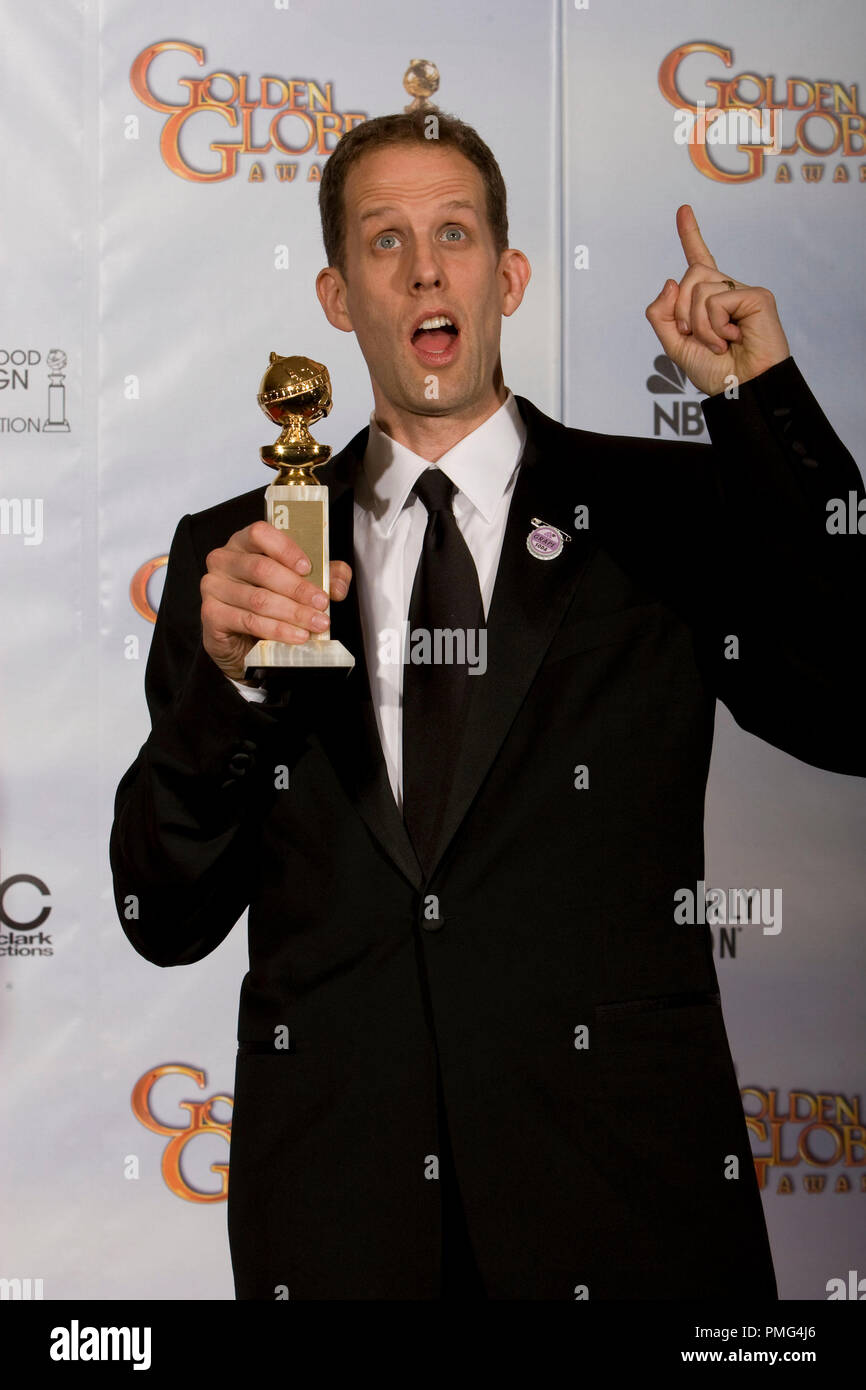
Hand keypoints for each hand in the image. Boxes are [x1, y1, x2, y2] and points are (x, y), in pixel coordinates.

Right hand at [200, 520, 352, 682]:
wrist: (242, 642)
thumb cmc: (269, 603)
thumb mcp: (300, 584)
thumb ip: (324, 575)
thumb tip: (339, 584)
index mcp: (244, 543)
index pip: (260, 533)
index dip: (286, 549)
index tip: (309, 567)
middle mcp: (224, 560)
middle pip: (262, 569)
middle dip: (298, 589)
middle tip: (322, 604)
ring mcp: (213, 586)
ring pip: (258, 598)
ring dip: (293, 613)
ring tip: (316, 624)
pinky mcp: (211, 613)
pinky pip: (248, 620)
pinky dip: (277, 630)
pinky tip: (296, 636)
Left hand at [645, 205, 789, 396]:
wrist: (742, 391)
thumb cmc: (715, 373)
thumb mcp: (676, 346)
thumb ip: (663, 315)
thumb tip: (670, 281)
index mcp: (709, 300)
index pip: (698, 261)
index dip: (690, 235)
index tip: (683, 210)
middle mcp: (727, 291)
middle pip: (688, 278)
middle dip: (683, 313)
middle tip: (698, 339)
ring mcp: (742, 292)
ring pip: (699, 289)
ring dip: (699, 325)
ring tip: (719, 343)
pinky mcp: (757, 296)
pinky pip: (716, 300)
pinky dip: (715, 325)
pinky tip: (732, 338)